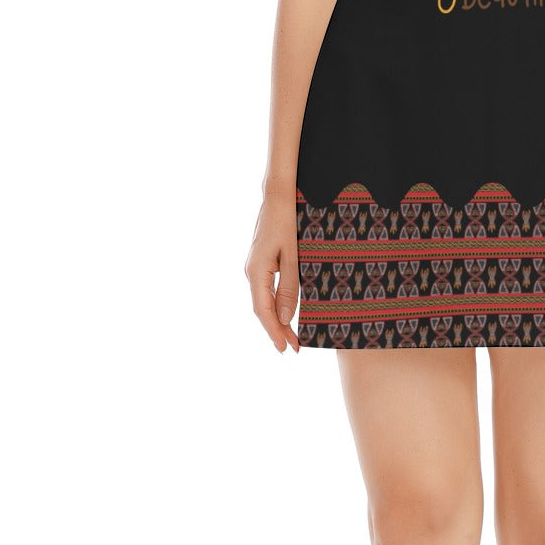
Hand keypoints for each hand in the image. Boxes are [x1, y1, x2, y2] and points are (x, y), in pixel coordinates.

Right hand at [245, 195, 300, 351]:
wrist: (278, 196)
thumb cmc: (287, 222)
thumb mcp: (293, 256)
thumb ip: (289, 287)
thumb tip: (284, 318)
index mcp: (256, 271)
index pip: (263, 310)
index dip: (274, 331)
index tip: (284, 349)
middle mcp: (251, 271)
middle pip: (262, 309)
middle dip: (277, 329)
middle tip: (293, 348)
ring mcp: (254, 266)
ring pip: (264, 300)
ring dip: (277, 317)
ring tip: (293, 335)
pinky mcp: (261, 261)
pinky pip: (266, 288)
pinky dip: (276, 303)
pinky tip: (286, 311)